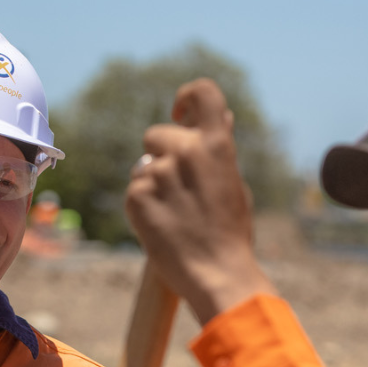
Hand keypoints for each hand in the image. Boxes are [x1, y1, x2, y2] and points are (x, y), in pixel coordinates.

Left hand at [124, 78, 276, 325]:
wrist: (218, 274)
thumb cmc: (231, 233)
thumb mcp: (233, 183)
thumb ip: (220, 150)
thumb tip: (221, 117)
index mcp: (217, 145)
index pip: (202, 92)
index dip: (187, 97)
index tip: (180, 115)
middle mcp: (187, 152)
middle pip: (156, 134)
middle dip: (162, 155)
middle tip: (177, 190)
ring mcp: (159, 173)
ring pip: (142, 166)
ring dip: (152, 184)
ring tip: (174, 214)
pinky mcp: (137, 196)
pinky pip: (134, 190)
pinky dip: (143, 206)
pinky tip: (162, 225)